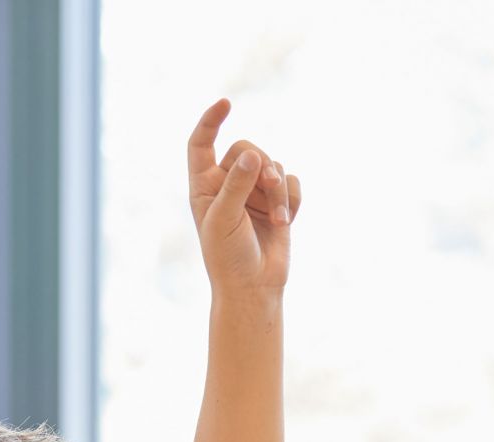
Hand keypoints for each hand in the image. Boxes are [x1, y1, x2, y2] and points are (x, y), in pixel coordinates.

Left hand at [187, 99, 299, 293]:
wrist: (254, 286)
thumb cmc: (228, 256)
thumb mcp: (225, 219)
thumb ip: (236, 185)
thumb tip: (253, 155)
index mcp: (204, 186)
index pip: (201, 143)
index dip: (210, 121)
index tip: (226, 103)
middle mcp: (227, 184)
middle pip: (247, 150)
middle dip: (262, 167)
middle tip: (269, 185)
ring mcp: (253, 192)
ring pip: (273, 166)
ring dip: (279, 191)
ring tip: (279, 220)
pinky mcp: (277, 202)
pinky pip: (291, 182)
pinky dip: (292, 200)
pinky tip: (288, 222)